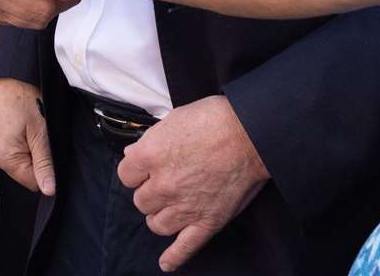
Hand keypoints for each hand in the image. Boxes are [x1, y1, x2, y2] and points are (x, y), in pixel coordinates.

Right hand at [0, 77, 54, 195]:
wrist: (11, 77)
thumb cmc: (25, 99)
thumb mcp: (41, 132)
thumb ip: (45, 163)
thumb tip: (49, 190)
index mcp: (4, 158)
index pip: (33, 182)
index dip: (48, 171)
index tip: (53, 150)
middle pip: (27, 172)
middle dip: (40, 158)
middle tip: (44, 135)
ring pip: (22, 161)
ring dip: (34, 149)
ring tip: (35, 128)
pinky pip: (15, 151)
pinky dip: (26, 143)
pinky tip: (29, 127)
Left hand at [116, 95, 268, 271]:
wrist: (254, 132)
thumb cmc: (217, 118)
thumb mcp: (176, 117)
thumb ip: (152, 139)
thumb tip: (134, 152)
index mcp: (151, 155)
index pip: (126, 174)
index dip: (138, 170)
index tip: (148, 166)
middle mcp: (163, 185)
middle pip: (141, 201)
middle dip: (151, 191)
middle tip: (167, 181)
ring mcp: (184, 206)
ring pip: (157, 224)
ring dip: (161, 215)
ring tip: (172, 206)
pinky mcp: (206, 221)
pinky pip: (184, 247)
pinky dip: (174, 257)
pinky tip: (166, 262)